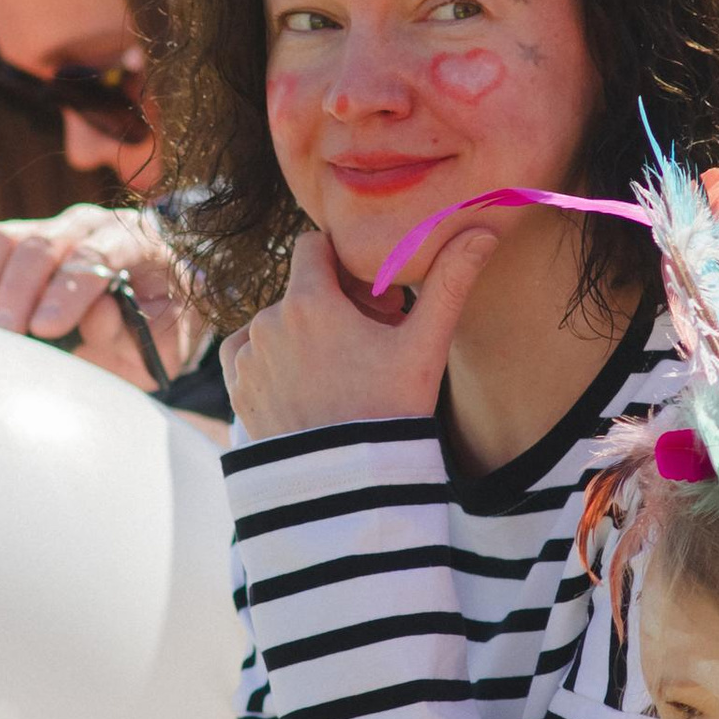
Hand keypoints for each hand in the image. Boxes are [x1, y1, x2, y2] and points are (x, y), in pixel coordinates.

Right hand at [0, 206, 200, 394]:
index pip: (99, 255)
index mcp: (140, 242)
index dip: (69, 291)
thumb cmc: (160, 329)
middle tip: (6, 334)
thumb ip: (136, 332)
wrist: (150, 309)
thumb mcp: (165, 343)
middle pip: (47, 245)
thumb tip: (95, 314)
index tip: (44, 327)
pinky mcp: (25, 239)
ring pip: (10, 241)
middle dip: (21, 291)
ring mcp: (57, 227)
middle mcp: (94, 224)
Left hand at [224, 221, 498, 442]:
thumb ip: (450, 282)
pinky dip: (276, 359)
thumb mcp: (425, 346)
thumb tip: (482, 228)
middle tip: (369, 341)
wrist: (349, 489)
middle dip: (331, 304)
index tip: (369, 298)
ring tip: (341, 371)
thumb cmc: (391, 412)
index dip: (344, 266)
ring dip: (303, 334)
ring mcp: (248, 358)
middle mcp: (267, 322)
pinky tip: (309, 383)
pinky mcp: (237, 389)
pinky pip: (250, 353)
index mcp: (308, 301)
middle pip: (300, 289)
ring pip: (277, 322)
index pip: (313, 246)